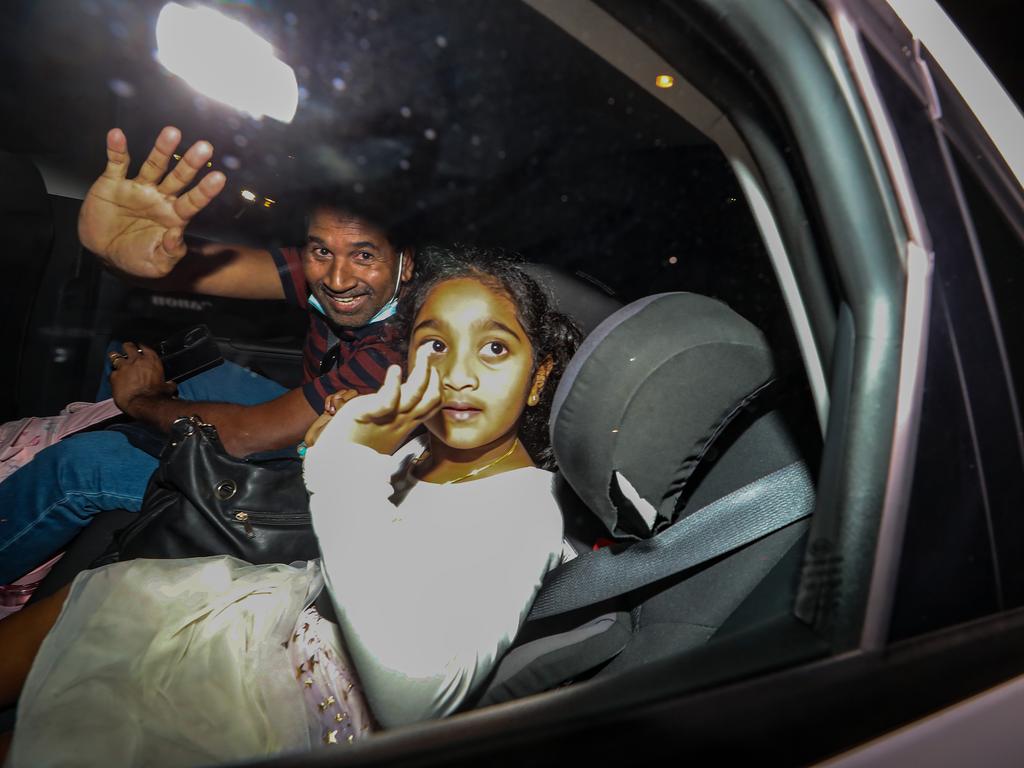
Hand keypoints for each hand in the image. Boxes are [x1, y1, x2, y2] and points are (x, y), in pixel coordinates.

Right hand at [78, 127, 226, 278]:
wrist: (103, 253)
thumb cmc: (135, 258)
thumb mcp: (157, 263)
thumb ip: (171, 252)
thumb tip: (177, 235)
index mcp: (174, 216)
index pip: (193, 201)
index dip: (205, 190)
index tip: (219, 177)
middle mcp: (160, 198)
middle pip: (179, 178)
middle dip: (191, 164)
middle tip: (205, 147)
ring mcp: (138, 188)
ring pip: (153, 165)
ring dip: (162, 150)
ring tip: (173, 132)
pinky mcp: (113, 183)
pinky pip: (116, 163)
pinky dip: (116, 149)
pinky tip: (117, 135)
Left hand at [109, 342, 176, 417]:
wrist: (144, 404)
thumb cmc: (158, 396)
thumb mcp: (168, 388)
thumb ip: (168, 384)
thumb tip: (170, 385)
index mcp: (152, 360)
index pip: (145, 346)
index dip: (141, 347)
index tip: (140, 348)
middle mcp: (137, 360)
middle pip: (128, 346)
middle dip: (127, 348)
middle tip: (126, 351)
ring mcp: (124, 367)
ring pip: (115, 356)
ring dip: (115, 358)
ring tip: (115, 361)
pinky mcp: (114, 376)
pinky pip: (112, 373)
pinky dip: (114, 376)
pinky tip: (115, 380)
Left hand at [311, 345, 440, 454]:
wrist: (337, 459)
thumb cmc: (358, 440)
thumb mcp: (383, 423)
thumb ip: (394, 406)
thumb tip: (399, 387)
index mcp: (407, 422)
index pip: (433, 403)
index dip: (437, 383)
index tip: (434, 365)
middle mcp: (403, 420)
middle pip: (431, 397)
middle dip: (434, 373)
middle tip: (430, 352)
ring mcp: (389, 418)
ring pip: (415, 395)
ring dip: (422, 372)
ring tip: (423, 354)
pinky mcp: (370, 415)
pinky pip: (387, 401)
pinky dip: (393, 384)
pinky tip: (395, 369)